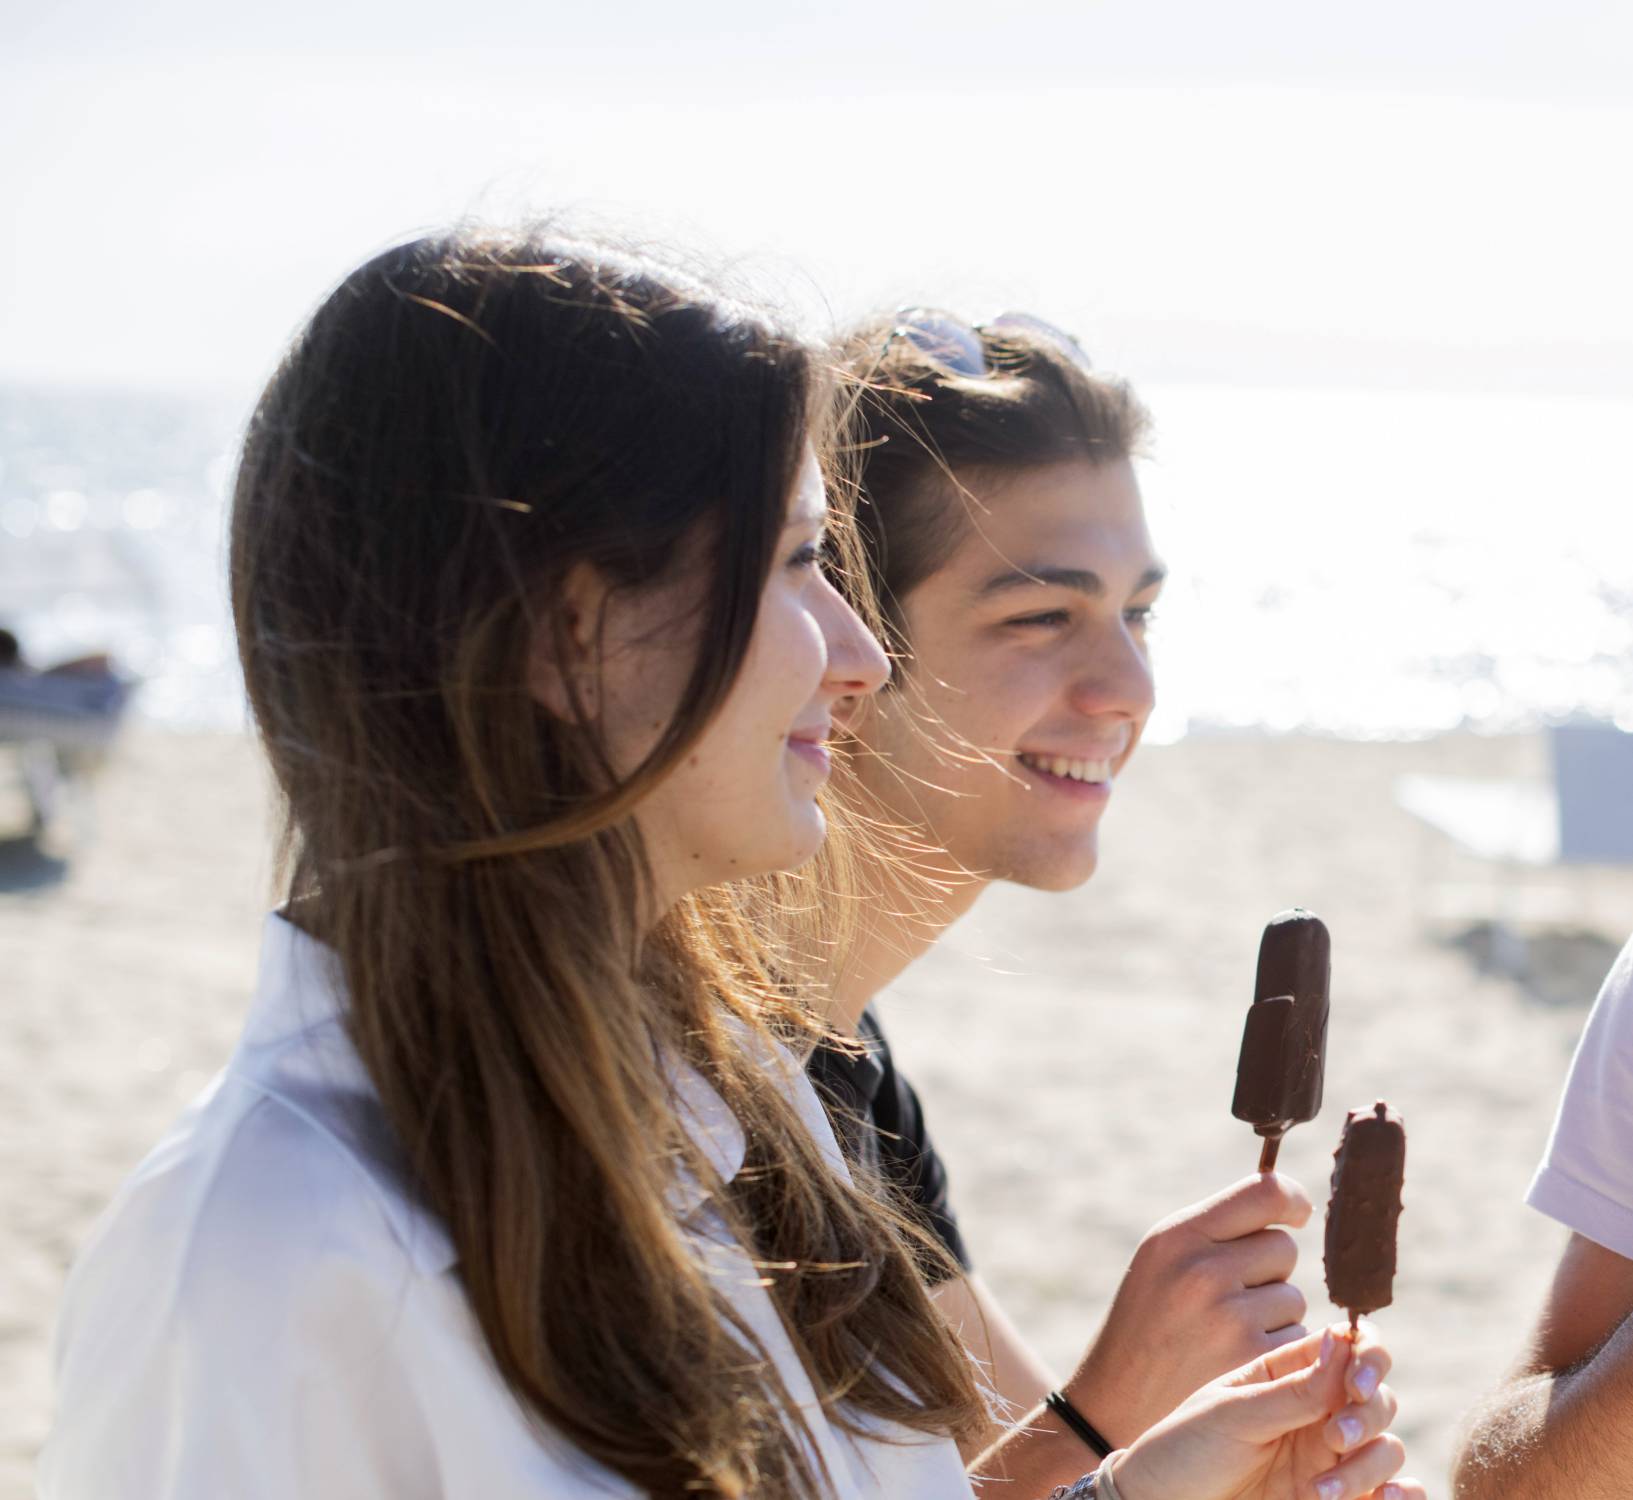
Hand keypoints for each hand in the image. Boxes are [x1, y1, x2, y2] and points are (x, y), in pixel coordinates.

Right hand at [1065, 1174, 1311, 1443]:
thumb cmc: (1148, 1318)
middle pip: (1283, 1248)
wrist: (1118, 1400)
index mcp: (1179, 1235)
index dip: (1293, 1200)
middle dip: (1269, 1269)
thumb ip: (1216, 1229)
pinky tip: (1237, 1360)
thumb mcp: (1163, 1258)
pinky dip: (1278, 1351)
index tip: (1298, 1214)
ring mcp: (1230, 1320)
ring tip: (1224, 1332)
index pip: (1266, 1192)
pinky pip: (1297, 1340)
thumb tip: (1290, 1201)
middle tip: (1230, 1294)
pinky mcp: (1252, 1364)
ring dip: (1274, 1314)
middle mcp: (1204, 1271)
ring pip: (1294, 1298)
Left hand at [1111, 1322, 1422, 1499]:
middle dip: (1369, 1414)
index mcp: (1288, 1375)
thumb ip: (1293, 1389)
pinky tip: (1389, 1498)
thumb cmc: (1187, 1451)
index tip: (1357, 1381)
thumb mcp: (1234, 1415)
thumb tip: (1341, 1338)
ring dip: (1369, 1465)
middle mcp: (1317, 1413)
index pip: (1347, 1349)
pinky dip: (1404, 1495)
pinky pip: (1392, 1493)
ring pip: (1387, 1448)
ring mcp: (1329, 1459)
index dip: (1367, 1356)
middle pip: (1378, 1398)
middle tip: (1336, 1437)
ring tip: (1320, 1492)